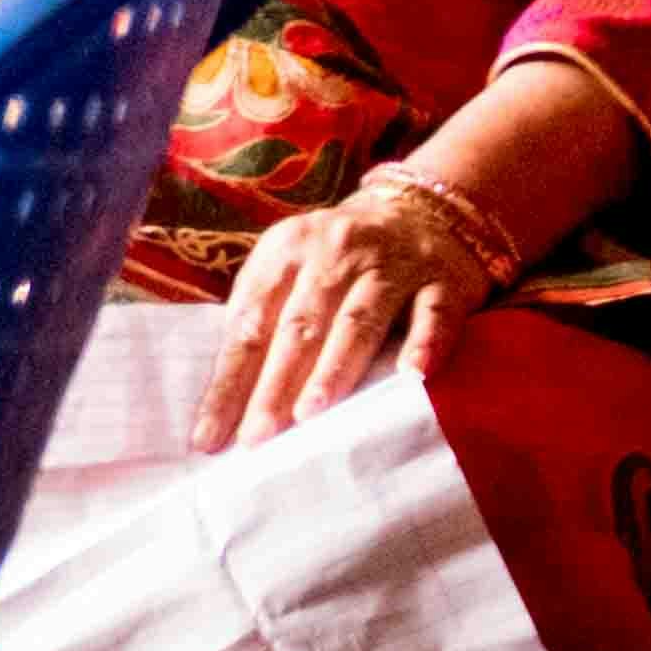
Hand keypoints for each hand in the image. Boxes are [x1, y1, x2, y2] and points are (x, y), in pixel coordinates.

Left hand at [195, 174, 506, 450]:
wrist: (416, 211)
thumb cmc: (337, 259)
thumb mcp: (290, 270)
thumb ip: (263, 319)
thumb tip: (226, 399)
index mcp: (283, 252)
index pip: (247, 326)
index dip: (228, 382)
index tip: (208, 436)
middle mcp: (332, 255)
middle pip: (297, 327)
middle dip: (272, 386)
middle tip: (256, 438)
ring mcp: (390, 266)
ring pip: (357, 322)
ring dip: (332, 369)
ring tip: (310, 414)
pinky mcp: (442, 283)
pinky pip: (433, 316)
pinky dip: (424, 343)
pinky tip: (412, 376)